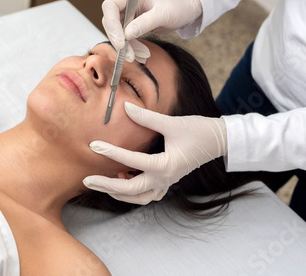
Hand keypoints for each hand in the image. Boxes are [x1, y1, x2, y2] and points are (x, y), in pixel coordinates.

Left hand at [83, 102, 226, 204]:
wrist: (219, 141)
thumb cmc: (198, 131)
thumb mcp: (172, 123)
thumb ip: (147, 117)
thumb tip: (125, 107)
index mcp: (165, 166)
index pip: (132, 161)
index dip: (111, 152)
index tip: (94, 145)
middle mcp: (164, 179)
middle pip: (130, 190)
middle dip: (107, 185)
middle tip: (87, 180)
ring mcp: (166, 183)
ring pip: (138, 198)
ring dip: (119, 193)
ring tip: (102, 183)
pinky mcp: (167, 181)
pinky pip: (147, 194)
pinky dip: (132, 192)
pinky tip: (122, 179)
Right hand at [101, 0, 201, 61]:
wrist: (185, 9)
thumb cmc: (177, 6)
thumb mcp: (164, 14)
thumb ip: (145, 23)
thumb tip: (127, 35)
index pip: (110, 6)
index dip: (112, 25)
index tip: (121, 43)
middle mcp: (125, 0)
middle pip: (111, 21)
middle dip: (119, 40)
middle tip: (130, 56)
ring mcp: (127, 11)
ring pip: (117, 32)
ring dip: (126, 47)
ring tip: (141, 56)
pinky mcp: (130, 22)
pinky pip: (124, 37)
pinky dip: (132, 47)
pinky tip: (141, 54)